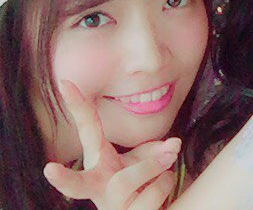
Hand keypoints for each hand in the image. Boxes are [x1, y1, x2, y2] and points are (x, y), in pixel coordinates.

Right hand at [43, 81, 180, 209]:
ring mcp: (110, 206)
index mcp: (100, 162)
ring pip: (125, 180)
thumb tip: (174, 144)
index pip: (89, 129)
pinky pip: (152, 193)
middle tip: (48, 171)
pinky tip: (164, 188)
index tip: (65, 83)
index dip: (77, 106)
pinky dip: (165, 184)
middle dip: (65, 179)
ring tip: (168, 163)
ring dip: (152, 167)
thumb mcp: (146, 160)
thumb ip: (157, 149)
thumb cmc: (140, 184)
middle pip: (79, 184)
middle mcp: (99, 185)